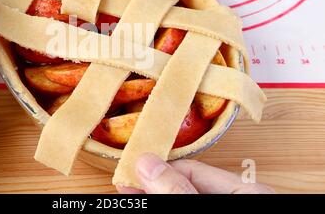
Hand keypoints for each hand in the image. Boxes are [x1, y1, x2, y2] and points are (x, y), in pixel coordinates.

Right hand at [117, 153, 274, 193]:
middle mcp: (235, 199)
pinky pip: (185, 205)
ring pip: (181, 196)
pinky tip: (147, 199)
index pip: (194, 169)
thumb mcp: (201, 207)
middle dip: (153, 183)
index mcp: (247, 192)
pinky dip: (167, 202)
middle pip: (185, 183)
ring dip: (155, 194)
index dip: (160, 168)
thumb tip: (147, 163)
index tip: (133, 168)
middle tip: (124, 182)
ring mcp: (225, 210)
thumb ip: (177, 190)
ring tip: (128, 192)